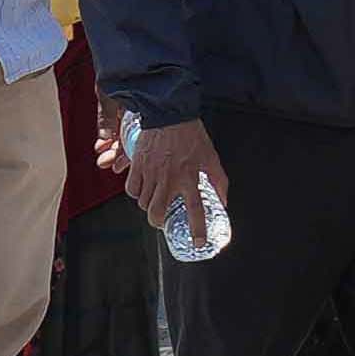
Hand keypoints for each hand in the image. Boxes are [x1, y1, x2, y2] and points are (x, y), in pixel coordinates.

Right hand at [124, 113, 225, 234]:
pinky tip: (143, 189)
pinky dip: (136, 193)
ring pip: (143, 203)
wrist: (169, 112)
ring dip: (149, 206)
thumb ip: (219, 181)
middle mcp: (169, 179)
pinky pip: (131, 189)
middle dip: (158, 222)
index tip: (197, 243)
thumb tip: (223, 201)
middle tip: (162, 220)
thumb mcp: (211, 157)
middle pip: (157, 213)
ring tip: (154, 201)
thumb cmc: (191, 134)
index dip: (197, 230)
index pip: (195, 211)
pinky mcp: (138, 165)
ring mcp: (151, 173)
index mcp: (189, 178)